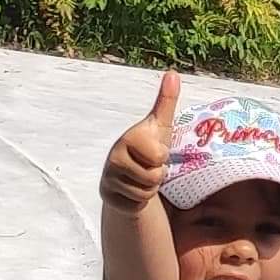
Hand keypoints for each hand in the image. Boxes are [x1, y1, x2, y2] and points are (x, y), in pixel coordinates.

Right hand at [103, 72, 183, 212]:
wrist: (130, 173)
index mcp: (127, 139)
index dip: (161, 158)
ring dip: (149, 189)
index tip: (153, 152)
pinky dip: (139, 202)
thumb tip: (173, 74)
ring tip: (141, 177)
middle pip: (153, 178)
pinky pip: (136, 206)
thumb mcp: (160, 125)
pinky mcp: (107, 197)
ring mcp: (107, 178)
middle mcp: (113, 158)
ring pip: (145, 193)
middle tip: (148, 167)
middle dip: (156, 175)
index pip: (159, 157)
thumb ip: (166, 101)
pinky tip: (132, 190)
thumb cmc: (148, 146)